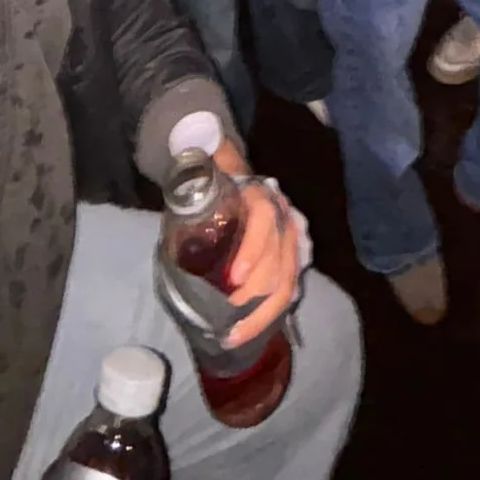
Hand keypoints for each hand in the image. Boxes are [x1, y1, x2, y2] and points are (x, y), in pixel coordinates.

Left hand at [214, 142, 303, 345]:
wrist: (237, 182)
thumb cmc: (219, 177)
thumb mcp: (209, 163)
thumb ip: (199, 149)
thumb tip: (189, 143)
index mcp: (263, 196)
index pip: (265, 220)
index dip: (254, 249)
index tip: (234, 277)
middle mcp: (283, 220)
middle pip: (279, 262)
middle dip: (254, 296)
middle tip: (226, 321)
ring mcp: (289, 245)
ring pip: (286, 283)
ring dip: (262, 315)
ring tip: (233, 337)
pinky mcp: (287, 264)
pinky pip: (285, 293)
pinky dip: (268, 316)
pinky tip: (247, 333)